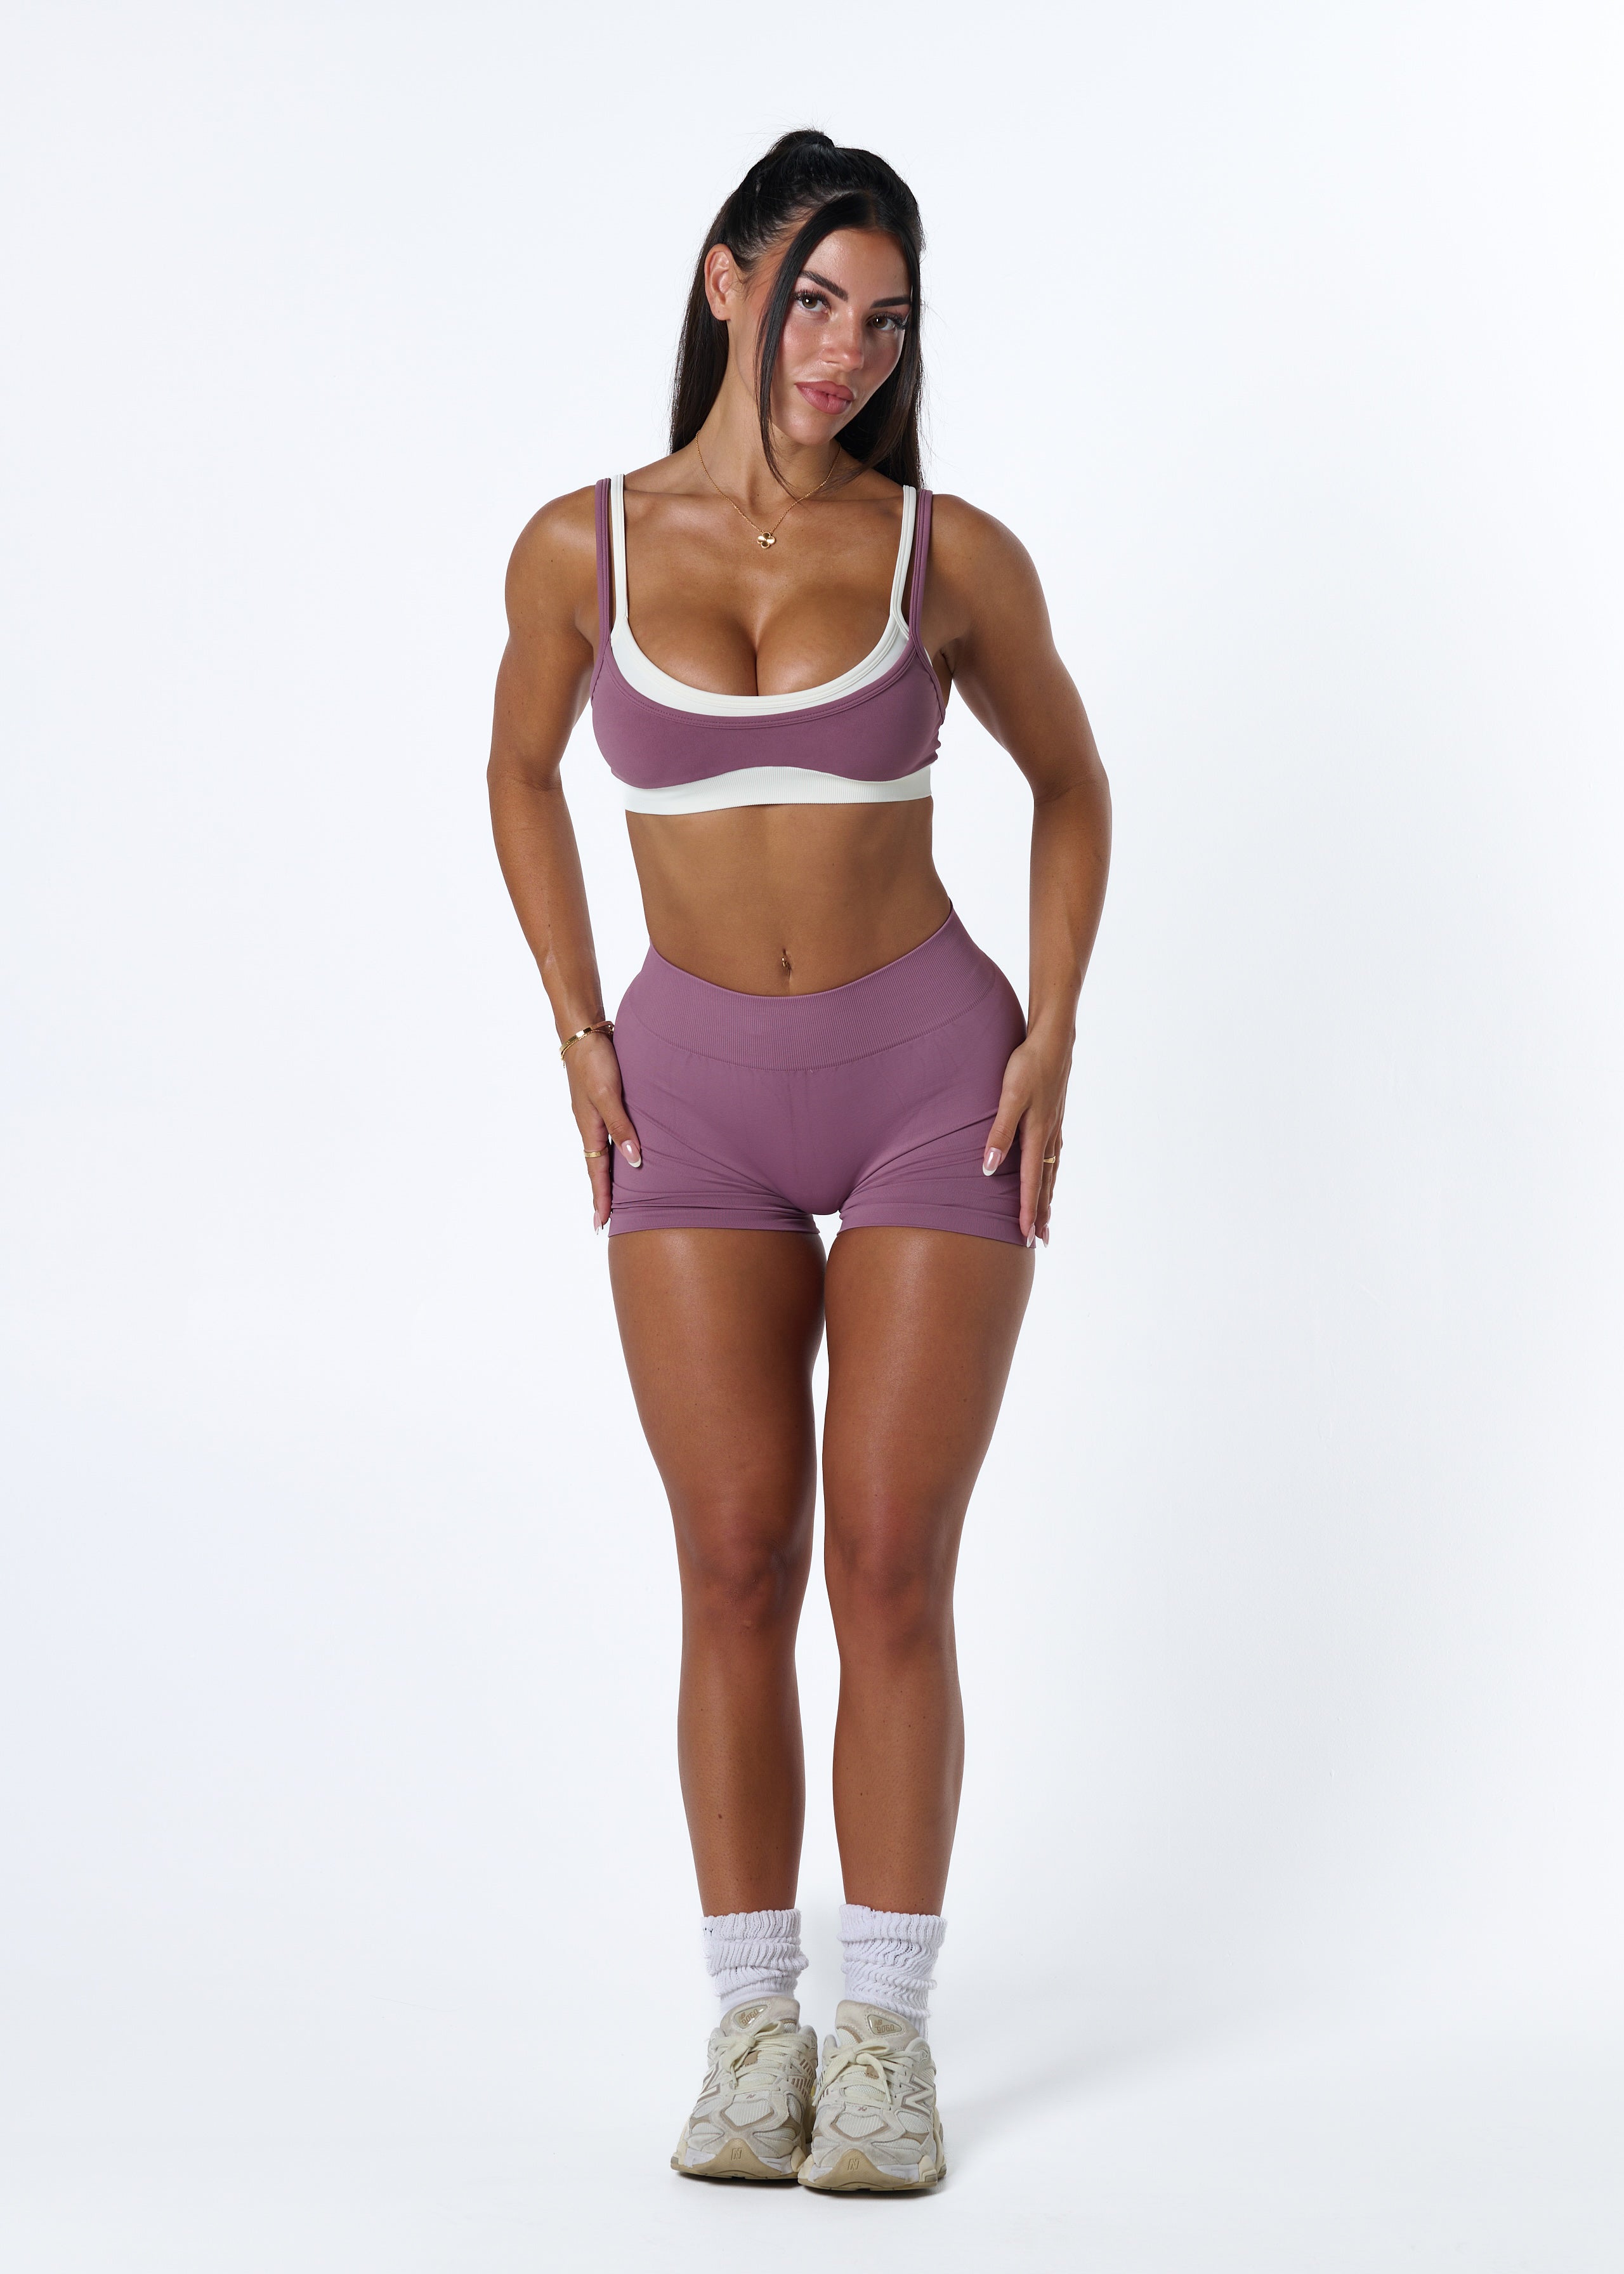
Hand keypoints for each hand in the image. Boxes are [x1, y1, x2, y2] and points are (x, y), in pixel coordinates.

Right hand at [564, 1032, 640, 1231]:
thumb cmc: (595, 1061)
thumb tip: (634, 1161)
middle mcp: (591, 1125)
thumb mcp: (607, 1094)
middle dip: (602, 1194)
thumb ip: (621, 1126)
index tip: (601, 1225)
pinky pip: (610, 1135)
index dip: (601, 1198)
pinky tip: (624, 1153)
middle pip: (597, 1167)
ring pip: (603, 1152)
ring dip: (607, 1175)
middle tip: (605, 1221)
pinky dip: (615, 1151)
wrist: (583, 1031)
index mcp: (590, 1127)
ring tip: (614, 1196)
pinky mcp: (603, 1102)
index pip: (596, 1172)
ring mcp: (595, 1114)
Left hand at [982, 1033, 1069, 1247]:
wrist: (1053, 1039)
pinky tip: (1050, 1175)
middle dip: (1042, 1213)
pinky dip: (1052, 1174)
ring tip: (1048, 1218)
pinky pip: (1053, 1156)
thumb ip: (999, 1132)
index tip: (1026, 1237)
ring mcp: (1054, 1127)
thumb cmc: (1028, 1065)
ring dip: (1049, 1196)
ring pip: (1051, 1171)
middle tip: (1041, 1241)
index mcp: (1037, 1135)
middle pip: (1046, 1184)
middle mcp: (1048, 1136)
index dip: (1028, 1211)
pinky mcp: (1054, 1117)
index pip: (1031, 1183)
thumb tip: (990, 1169)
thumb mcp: (1009, 1097)